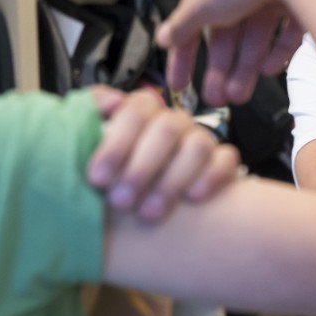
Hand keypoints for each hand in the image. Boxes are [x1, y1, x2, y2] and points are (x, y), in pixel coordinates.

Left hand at [86, 86, 240, 220]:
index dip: (116, 143)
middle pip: (166, 129)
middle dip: (141, 168)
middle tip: (120, 201)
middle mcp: (173, 122)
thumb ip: (90, 118)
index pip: (136, 110)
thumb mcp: (89, 147)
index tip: (98, 178)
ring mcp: (199, 140)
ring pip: (197, 146)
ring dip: (171, 180)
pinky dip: (211, 177)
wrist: (136, 203)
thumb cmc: (113, 175)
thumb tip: (109, 103)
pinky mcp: (222, 162)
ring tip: (148, 212)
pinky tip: (192, 198)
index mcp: (143, 112)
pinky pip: (226, 160)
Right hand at [157, 0, 315, 105]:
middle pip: (227, 38)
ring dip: (245, 70)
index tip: (179, 82)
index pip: (192, 25)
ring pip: (255, 40)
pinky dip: (277, 54)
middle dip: (220, 70)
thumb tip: (163, 37)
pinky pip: (286, 35)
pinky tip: (269, 69)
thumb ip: (182, 25)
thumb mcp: (200, 4)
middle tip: (215, 97)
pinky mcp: (298, 3)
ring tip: (239, 95)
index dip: (184, 55)